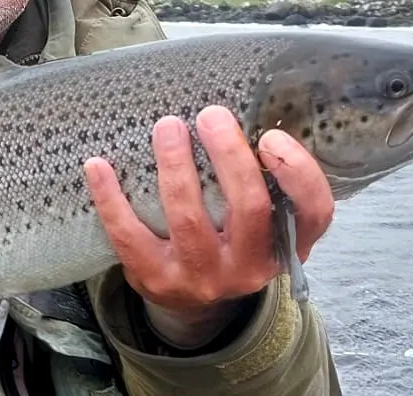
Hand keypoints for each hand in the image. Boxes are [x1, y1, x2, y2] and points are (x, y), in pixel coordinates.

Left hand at [84, 105, 333, 319]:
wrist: (193, 304)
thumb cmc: (229, 240)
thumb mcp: (261, 222)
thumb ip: (263, 179)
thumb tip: (241, 109)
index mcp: (286, 245)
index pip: (314, 214)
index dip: (298, 174)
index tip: (271, 138)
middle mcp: (249, 267)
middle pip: (249, 207)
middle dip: (229, 155)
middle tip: (211, 115)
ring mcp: (202, 277)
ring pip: (189, 217)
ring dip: (176, 165)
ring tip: (167, 126)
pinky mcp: (156, 279)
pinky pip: (129, 234)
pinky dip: (110, 196)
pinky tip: (97, 165)